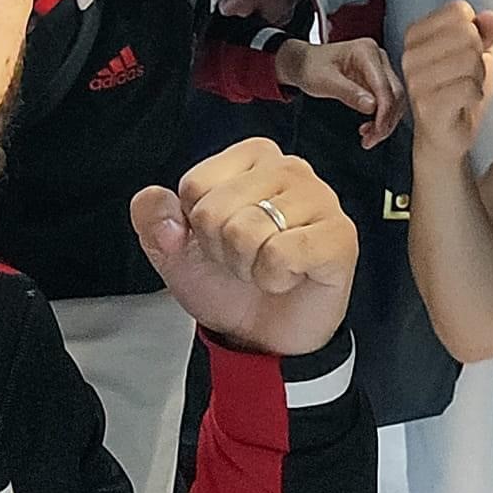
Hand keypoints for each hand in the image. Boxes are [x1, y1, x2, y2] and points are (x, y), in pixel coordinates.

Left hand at [130, 138, 357, 355]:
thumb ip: (152, 216)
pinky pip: (283, 254)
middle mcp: (290, 168)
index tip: (218, 241)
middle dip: (222, 250)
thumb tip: (165, 212)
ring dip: (248, 267)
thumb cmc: (227, 283)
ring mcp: (321, 199)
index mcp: (251, 156)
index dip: (197, 226)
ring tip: (264, 268)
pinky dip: (274, 278)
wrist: (263, 336)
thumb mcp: (172, 250)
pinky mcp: (340, 236)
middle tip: (244, 260)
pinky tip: (288, 277)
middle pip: (219, 210)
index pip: (196, 185)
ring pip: (250, 231)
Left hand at [275, 35, 405, 147]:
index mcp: (366, 51)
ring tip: (369, 137)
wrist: (304, 63)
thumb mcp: (325, 82)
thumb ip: (349, 93)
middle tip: (372, 140)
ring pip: (394, 99)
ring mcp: (379, 68)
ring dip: (385, 121)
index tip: (377, 131)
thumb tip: (372, 106)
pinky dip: (381, 117)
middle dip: (386, 120)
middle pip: (394, 93)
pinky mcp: (377, 80)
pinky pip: (386, 101)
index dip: (384, 111)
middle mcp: (377, 57)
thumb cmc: (311, 67)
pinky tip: (369, 127)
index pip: (384, 85)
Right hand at [402, 1, 492, 162]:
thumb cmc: (457, 92)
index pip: (458, 10)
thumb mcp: (476, 54)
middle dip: (478, 56)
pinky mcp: (427, 105)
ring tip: (465, 88)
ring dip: (478, 77)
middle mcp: (409, 55)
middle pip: (466, 33)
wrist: (446, 136)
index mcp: (416, 34)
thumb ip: (485, 31)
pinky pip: (468, 87)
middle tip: (467, 74)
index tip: (464, 51)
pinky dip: (476, 95)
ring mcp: (415, 81)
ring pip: (470, 59)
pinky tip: (464, 102)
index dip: (475, 30)